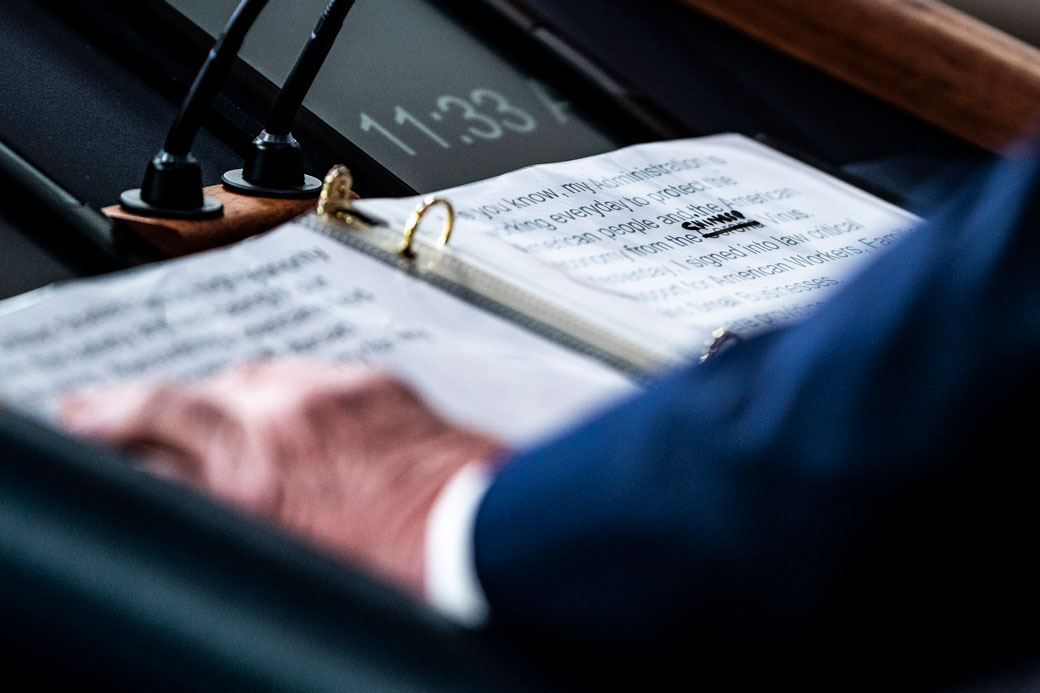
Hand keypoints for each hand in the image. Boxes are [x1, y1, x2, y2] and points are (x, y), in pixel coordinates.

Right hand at [59, 361, 504, 597]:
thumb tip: (191, 486)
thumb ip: (230, 509)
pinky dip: (287, 391)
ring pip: (247, 378)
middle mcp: (284, 421)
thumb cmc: (397, 565)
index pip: (152, 429)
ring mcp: (329, 394)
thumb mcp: (288, 554)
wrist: (478, 534)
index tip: (87, 418)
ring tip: (211, 418)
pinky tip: (291, 408)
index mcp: (254, 476)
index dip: (106, 421)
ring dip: (221, 397)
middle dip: (145, 406)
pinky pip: (309, 373)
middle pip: (187, 396)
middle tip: (119, 409)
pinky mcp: (372, 382)